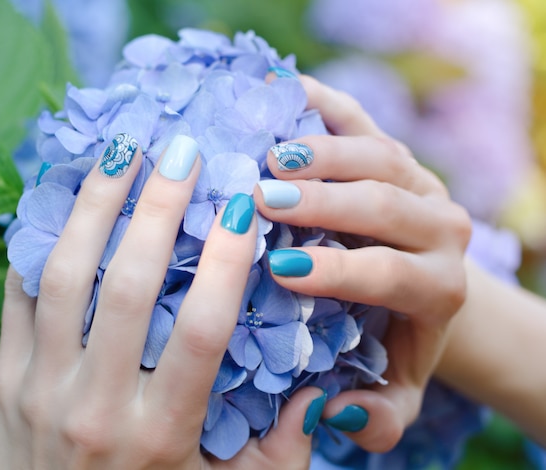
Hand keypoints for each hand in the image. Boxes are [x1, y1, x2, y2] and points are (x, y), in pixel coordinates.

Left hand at [0, 135, 318, 468]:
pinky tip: (64, 198)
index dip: (226, 262)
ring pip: (67, 276)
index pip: (203, 330)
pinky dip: (39, 240)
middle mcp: (99, 404)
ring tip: (122, 152)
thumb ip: (281, 453)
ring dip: (95, 205)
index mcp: (163, 433)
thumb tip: (322, 397)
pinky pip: (17, 294)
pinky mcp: (2, 380)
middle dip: (159, 208)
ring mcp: (41, 387)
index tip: (243, 206)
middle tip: (182, 151)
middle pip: (131, 286)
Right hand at [255, 75, 471, 451]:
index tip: (279, 270)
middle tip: (261, 199)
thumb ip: (380, 418)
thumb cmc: (397, 339)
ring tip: (270, 155)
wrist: (427, 290)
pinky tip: (283, 91)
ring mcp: (420, 181)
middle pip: (384, 202)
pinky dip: (325, 103)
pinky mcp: (397, 151)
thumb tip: (340, 413)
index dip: (337, 270)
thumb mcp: (395, 390)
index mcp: (438, 286)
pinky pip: (364, 118)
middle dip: (323, 201)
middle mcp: (439, 227)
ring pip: (378, 153)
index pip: (391, 272)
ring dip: (323, 151)